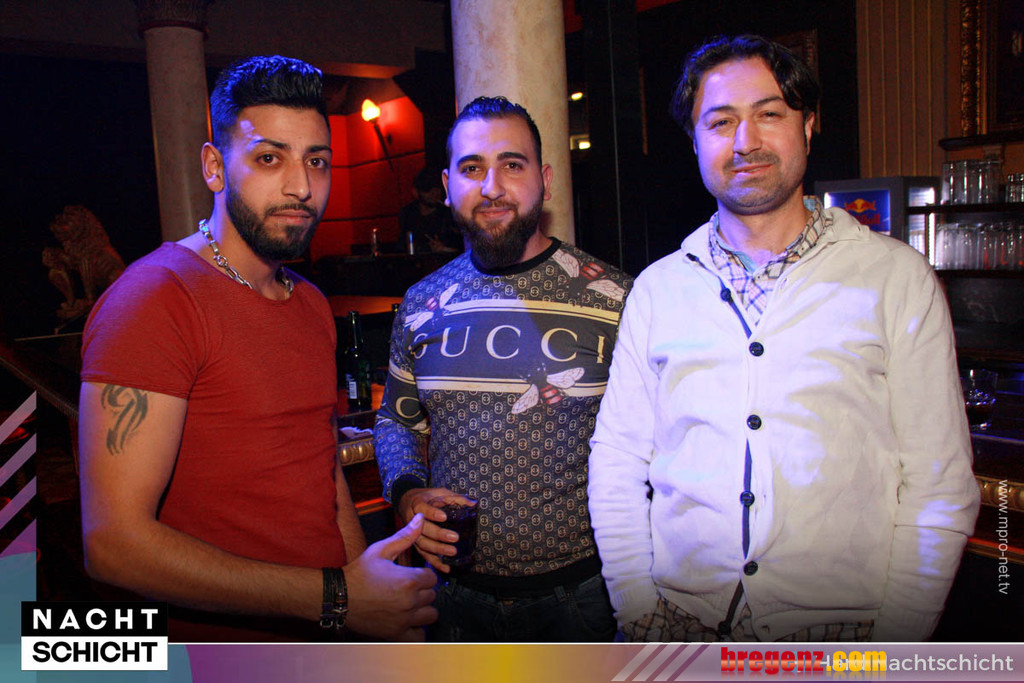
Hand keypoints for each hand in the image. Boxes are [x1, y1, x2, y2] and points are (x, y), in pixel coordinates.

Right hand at [343, 514, 438, 640]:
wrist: (339, 596)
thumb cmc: (359, 573)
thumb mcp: (381, 550)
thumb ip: (405, 536)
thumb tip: (421, 519)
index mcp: (409, 580)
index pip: (432, 578)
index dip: (422, 575)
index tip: (411, 576)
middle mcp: (409, 601)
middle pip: (432, 595)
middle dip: (422, 591)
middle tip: (406, 588)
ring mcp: (404, 619)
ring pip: (430, 614)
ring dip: (422, 609)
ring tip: (409, 604)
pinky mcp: (397, 634)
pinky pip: (420, 635)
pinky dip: (417, 629)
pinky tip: (408, 620)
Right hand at [397, 487, 474, 572]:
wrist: (408, 503)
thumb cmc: (427, 498)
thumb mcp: (439, 492)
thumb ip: (455, 498)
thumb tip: (472, 503)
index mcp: (417, 504)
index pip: (422, 509)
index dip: (432, 513)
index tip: (443, 516)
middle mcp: (412, 520)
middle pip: (423, 530)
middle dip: (438, 534)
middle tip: (454, 537)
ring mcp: (412, 534)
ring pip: (422, 544)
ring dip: (437, 550)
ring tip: (452, 552)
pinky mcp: (416, 544)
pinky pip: (424, 554)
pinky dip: (435, 562)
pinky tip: (446, 567)